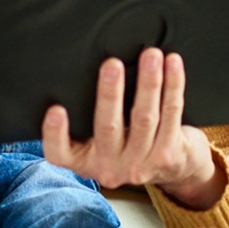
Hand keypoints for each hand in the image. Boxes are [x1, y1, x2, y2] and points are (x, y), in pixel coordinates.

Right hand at [42, 48, 224, 208]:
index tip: (55, 110)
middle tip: (112, 64)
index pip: (60, 153)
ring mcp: (140, 164)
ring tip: (150, 56)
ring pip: (144, 118)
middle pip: (108, 128)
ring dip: (148, 83)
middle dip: (110, 93)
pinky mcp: (168, 155)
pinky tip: (172, 64)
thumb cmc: (125, 143)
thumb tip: (79, 69)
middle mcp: (110, 167)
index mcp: (84, 161)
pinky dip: (173, 85)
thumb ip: (85, 120)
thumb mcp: (96, 142)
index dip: (55, 133)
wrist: (172, 171)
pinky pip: (171, 113)